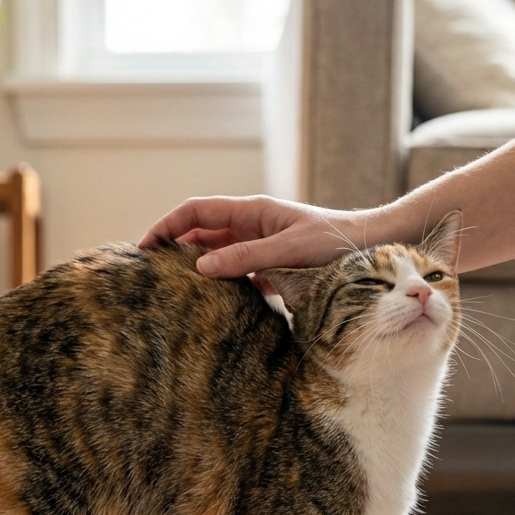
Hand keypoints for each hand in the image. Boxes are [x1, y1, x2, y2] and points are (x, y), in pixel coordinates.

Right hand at [139, 195, 372, 276]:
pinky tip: (210, 303)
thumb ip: (245, 258)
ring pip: (215, 254)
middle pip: (200, 232)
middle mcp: (251, 225)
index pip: (195, 212)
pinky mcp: (270, 266)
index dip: (166, 226)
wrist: (370, 247)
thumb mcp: (288, 251)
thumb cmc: (334, 243)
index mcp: (251, 211)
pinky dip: (219, 284)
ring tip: (172, 291)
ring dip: (195, 269)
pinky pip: (235, 273)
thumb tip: (200, 268)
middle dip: (173, 249)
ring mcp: (259, 245)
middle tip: (150, 275)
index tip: (144, 248)